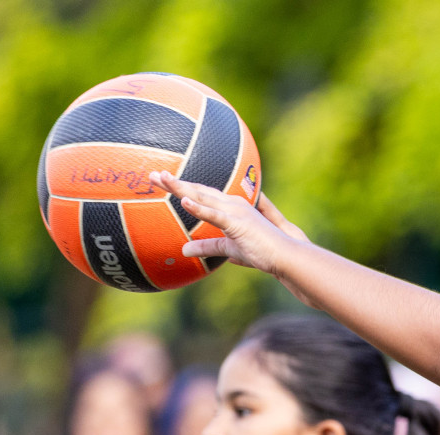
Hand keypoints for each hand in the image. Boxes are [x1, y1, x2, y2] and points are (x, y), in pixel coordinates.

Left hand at [147, 172, 307, 277]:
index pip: (203, 195)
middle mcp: (232, 204)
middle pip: (198, 190)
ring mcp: (235, 211)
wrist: (285, 256)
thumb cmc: (263, 252)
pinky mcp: (238, 223)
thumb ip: (208, 246)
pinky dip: (198, 208)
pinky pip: (214, 214)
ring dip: (181, 188)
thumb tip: (185, 250)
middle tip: (153, 175)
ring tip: (162, 179)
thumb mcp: (229, 249)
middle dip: (175, 182)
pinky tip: (184, 201)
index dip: (183, 189)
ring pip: (202, 196)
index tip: (165, 182)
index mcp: (231, 209)